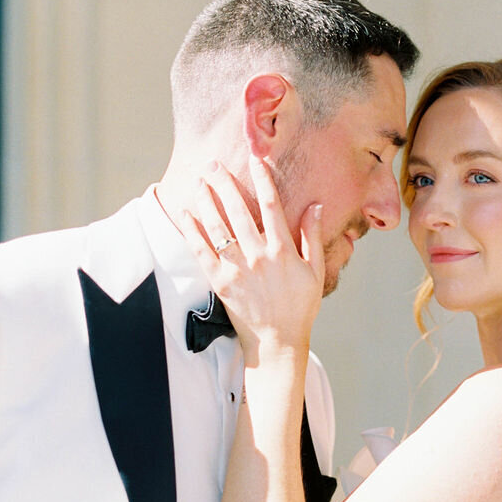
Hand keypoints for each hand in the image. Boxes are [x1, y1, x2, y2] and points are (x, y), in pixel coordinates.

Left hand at [180, 154, 323, 361]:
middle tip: (214, 165)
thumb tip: (315, 206)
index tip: (255, 160)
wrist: (277, 342)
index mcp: (283, 250)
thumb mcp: (315, 271)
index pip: (271, 205)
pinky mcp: (220, 282)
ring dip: (206, 201)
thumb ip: (312, 236)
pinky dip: (192, 231)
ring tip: (199, 182)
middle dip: (225, 184)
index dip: (262, 179)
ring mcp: (237, 269)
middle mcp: (258, 256)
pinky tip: (185, 213)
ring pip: (217, 226)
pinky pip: (201, 251)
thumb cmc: (299, 306)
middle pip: (239, 210)